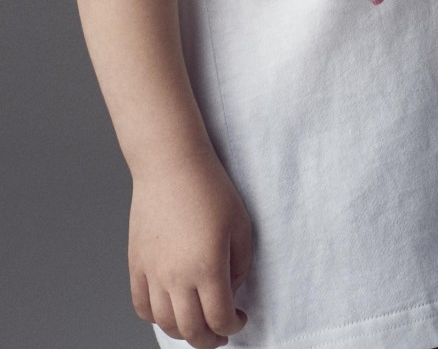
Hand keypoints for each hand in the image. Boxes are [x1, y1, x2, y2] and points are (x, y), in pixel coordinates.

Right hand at [129, 147, 252, 348]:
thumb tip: (232, 288)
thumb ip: (241, 263)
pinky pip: (141, 306)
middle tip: (220, 334)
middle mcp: (177, 277)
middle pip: (191, 330)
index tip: (239, 320)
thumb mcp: (241, 223)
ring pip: (165, 323)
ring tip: (196, 324)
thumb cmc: (209, 187)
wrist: (171, 165)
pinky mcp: (136, 265)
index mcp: (208, 267)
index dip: (232, 326)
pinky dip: (155, 318)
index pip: (219, 318)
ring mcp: (153, 273)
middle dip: (209, 340)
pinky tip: (168, 311)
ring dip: (183, 332)